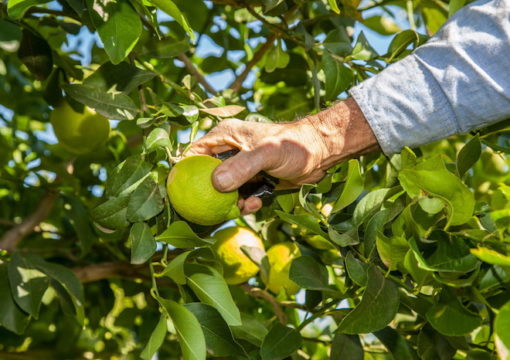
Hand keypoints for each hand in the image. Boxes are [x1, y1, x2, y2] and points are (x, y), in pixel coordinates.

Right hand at [187, 98, 378, 213]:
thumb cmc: (295, 145)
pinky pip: (238, 196)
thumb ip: (242, 166)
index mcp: (224, 136)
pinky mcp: (251, 179)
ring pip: (221, 190)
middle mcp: (228, 150)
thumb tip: (215, 184)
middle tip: (219, 207)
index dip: (183, 172)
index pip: (193, 154)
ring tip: (245, 205)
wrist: (321, 153)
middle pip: (205, 176)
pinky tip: (257, 204)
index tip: (180, 194)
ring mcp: (239, 166)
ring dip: (230, 202)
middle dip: (210, 194)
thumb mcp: (267, 153)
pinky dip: (244, 204)